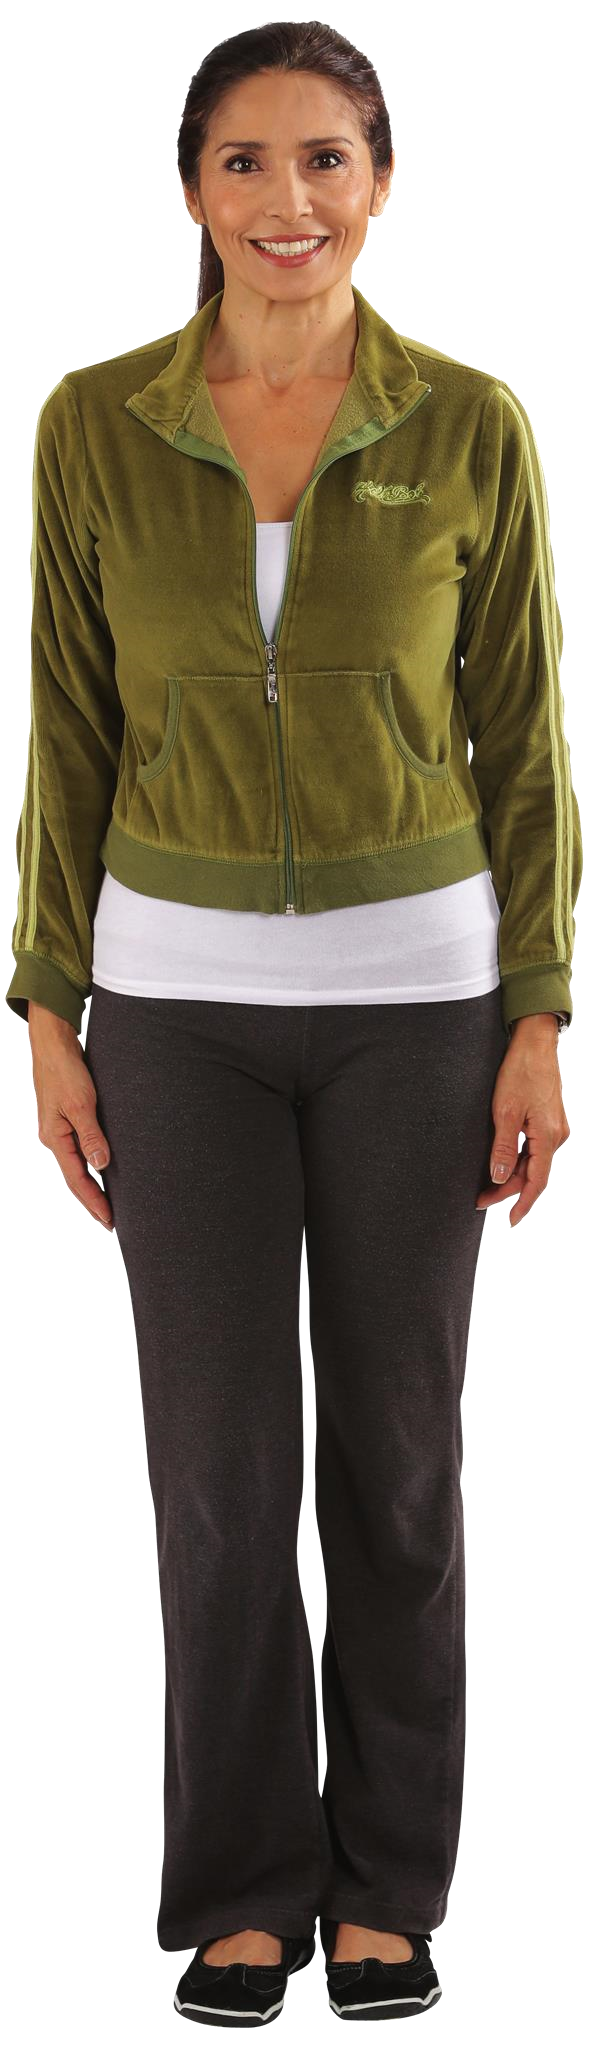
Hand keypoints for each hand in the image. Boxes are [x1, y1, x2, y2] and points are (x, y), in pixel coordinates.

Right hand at [28, 1004, 113, 1231]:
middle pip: (74, 1179)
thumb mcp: (80, 1103)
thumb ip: (91, 1135)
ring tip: (107, 1205)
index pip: (76, 1180)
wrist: (53, 1044)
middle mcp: (54, 1139)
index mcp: (53, 1139)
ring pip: (76, 1167)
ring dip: (91, 1186)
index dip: (93, 1201)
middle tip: (110, 1222)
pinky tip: (101, 1172)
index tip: (109, 1220)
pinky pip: (78, 1152)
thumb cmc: (65, 1070)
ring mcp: (59, 1130)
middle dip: (91, 1201)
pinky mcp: (66, 1120)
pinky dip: (90, 1167)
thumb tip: (101, 1165)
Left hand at [475, 1019, 570, 1227]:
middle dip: (508, 1190)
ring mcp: (555, 1128)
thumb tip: (498, 1177)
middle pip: (534, 1174)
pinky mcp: (549, 1120)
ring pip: (533, 1162)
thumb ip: (503, 1147)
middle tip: (480, 1200)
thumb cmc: (520, 1071)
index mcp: (548, 1136)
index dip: (523, 1204)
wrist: (535, 1042)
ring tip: (485, 1186)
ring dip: (512, 1175)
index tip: (511, 1222)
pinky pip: (535, 1149)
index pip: (537, 1182)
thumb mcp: (505, 1111)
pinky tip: (502, 1164)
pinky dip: (519, 1160)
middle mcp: (557, 1135)